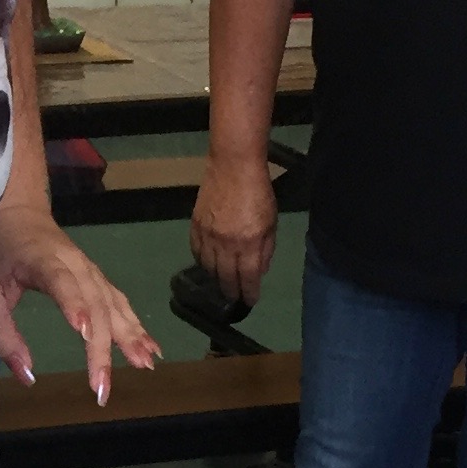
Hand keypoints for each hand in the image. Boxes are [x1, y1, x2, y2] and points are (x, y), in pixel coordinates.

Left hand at [0, 198, 157, 403]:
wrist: (16, 212)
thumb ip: (1, 334)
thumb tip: (27, 377)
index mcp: (39, 261)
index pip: (59, 282)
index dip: (73, 304)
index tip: (83, 332)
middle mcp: (73, 263)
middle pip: (93, 304)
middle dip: (100, 348)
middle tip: (102, 388)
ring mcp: (90, 270)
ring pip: (113, 305)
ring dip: (129, 337)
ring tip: (142, 366)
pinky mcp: (98, 278)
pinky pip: (120, 302)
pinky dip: (137, 326)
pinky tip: (150, 349)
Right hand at [189, 154, 279, 309]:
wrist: (233, 166)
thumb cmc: (259, 192)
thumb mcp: (271, 222)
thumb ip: (266, 249)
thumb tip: (259, 270)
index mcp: (249, 243)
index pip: (248, 278)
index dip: (248, 293)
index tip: (249, 301)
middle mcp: (226, 244)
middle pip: (226, 277)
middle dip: (231, 291)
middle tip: (233, 298)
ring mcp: (208, 235)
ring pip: (209, 267)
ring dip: (215, 278)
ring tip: (221, 283)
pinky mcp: (195, 226)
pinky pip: (196, 252)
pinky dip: (202, 262)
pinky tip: (207, 264)